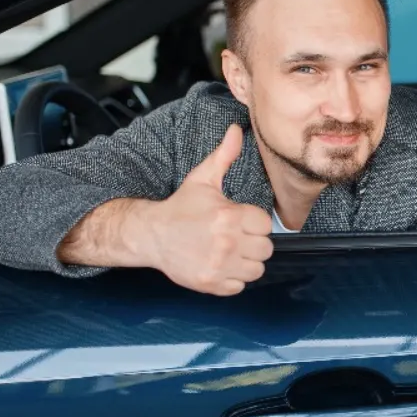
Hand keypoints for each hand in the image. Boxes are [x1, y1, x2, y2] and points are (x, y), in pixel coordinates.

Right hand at [129, 124, 274, 295]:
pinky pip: (239, 286)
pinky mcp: (211, 283)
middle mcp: (227, 242)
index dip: (254, 222)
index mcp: (229, 215)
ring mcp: (219, 265)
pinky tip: (220, 265)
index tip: (239, 220)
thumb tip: (237, 130)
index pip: (265, 225)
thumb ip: (224, 156)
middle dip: (253, 242)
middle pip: (265, 249)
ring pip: (257, 270)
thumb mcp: (202, 180)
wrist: (151, 235)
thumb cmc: (181, 208)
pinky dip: (233, 279)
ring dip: (246, 262)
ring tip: (229, 251)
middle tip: (235, 237)